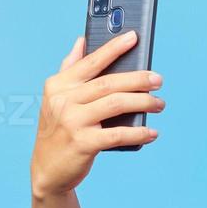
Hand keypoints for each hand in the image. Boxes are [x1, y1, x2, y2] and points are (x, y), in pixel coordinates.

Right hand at [30, 32, 164, 198]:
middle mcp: (63, 101)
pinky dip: (139, 133)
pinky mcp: (83, 143)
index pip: (91, 61)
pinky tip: (152, 132)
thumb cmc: (58, 131)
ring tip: (159, 103)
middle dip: (138, 79)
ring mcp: (72, 122)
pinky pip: (118, 134)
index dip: (114, 48)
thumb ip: (69, 69)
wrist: (47, 170)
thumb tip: (81, 41)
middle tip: (158, 79)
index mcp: (58, 85)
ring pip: (116, 104)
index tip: (134, 37)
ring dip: (143, 102)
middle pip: (109, 83)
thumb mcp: (56, 99)